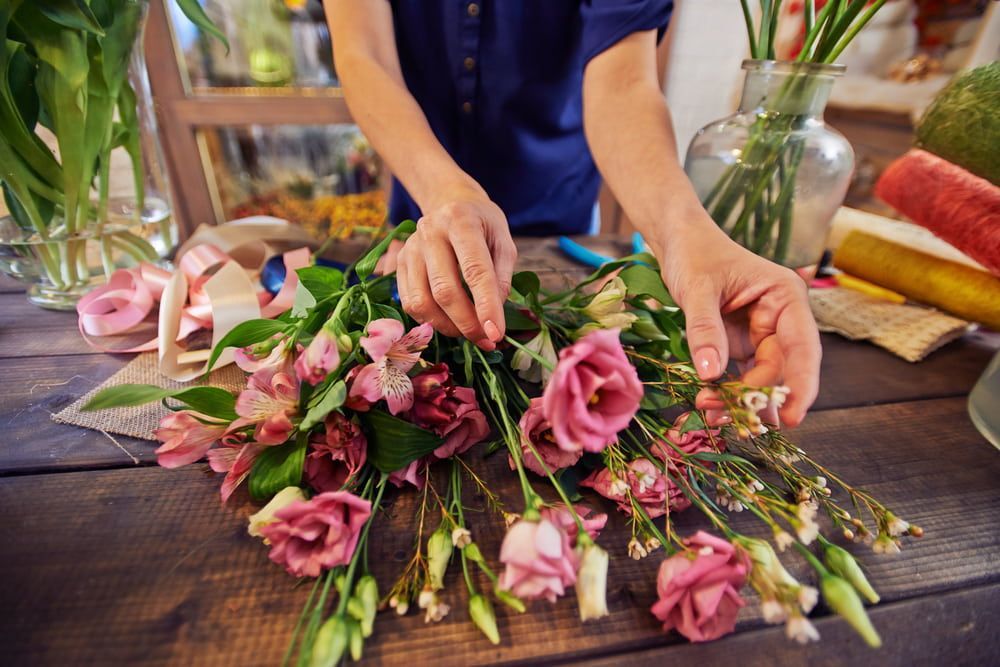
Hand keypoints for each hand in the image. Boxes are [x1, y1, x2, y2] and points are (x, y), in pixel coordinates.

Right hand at [395, 194, 516, 349]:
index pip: (474, 270)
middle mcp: (430, 232)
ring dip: (447, 327)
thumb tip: (493, 316)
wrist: (450, 202)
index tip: (496, 333)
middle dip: (467, 323)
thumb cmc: (482, 225)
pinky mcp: (399, 262)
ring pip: (422, 302)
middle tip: (486, 339)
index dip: (486, 306)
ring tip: (468, 332)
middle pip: (444, 290)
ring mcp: (410, 248)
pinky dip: (430, 321)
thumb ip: (502, 276)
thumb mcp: (503, 241)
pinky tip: (449, 321)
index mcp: (461, 221)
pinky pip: (410, 303)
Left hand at [657, 224, 821, 426]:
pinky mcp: (741, 345)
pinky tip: (712, 409)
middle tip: (722, 416)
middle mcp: (781, 319)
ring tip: (711, 415)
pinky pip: (741, 376)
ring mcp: (761, 335)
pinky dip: (728, 393)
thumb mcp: (697, 288)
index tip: (791, 417)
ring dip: (740, 401)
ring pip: (760, 378)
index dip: (801, 384)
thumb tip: (711, 374)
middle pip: (780, 370)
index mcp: (786, 297)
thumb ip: (705, 329)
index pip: (803, 347)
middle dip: (754, 397)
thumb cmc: (695, 254)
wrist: (679, 243)